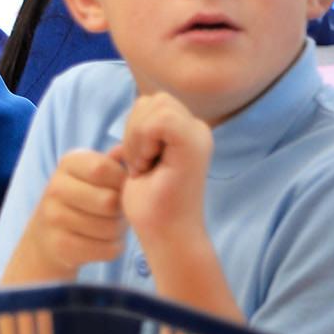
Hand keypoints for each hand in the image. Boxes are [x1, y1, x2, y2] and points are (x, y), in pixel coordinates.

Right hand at [7, 148, 127, 281]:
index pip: (103, 169)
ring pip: (110, 228)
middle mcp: (54, 187)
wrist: (47, 235)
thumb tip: (129, 148)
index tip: (120, 188)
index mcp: (68, 163)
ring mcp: (53, 217)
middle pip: (109, 201)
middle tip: (116, 212)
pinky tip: (101, 242)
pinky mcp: (60, 245)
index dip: (122, 181)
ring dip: (118, 231)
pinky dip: (112, 248)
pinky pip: (106, 249)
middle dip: (121, 211)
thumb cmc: (83, 199)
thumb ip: (113, 162)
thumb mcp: (93, 175)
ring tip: (108, 226)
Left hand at [117, 91, 213, 252]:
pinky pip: (159, 120)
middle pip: (152, 100)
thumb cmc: (151, 203)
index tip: (139, 161)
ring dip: (137, 138)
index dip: (134, 128)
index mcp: (187, 131)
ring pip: (156, 105)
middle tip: (140, 164)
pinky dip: (142, 142)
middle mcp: (199, 129)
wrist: (165, 234)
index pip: (150, 102)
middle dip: (134, 130)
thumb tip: (133, 114)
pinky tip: (146, 167)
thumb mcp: (140, 157)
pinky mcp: (195, 145)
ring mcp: (200, 136)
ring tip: (145, 167)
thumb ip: (143, 132)